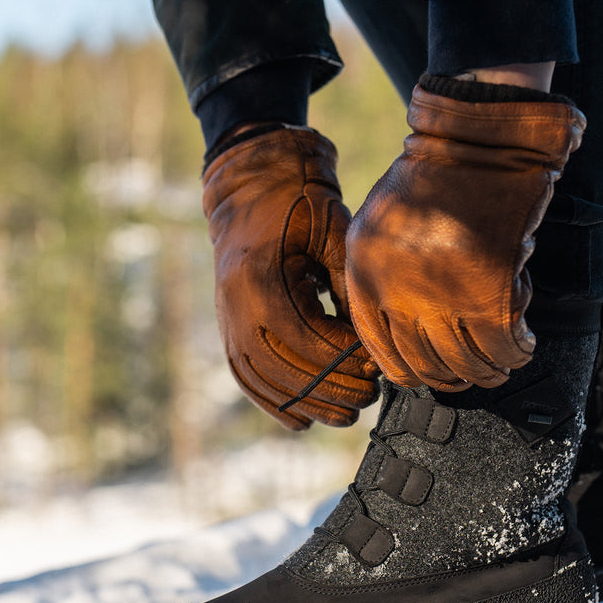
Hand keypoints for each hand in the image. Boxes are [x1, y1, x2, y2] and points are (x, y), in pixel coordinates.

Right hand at [202, 126, 378, 428]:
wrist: (253, 182)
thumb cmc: (301, 200)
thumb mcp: (333, 233)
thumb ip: (349, 286)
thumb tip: (371, 343)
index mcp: (260, 278)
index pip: (304, 339)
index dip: (343, 360)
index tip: (375, 365)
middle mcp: (235, 304)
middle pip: (283, 368)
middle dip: (331, 389)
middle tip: (370, 396)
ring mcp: (226, 317)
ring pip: (263, 380)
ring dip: (306, 404)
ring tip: (346, 414)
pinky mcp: (228, 324)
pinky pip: (245, 375)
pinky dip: (272, 402)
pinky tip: (301, 420)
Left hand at [345, 86, 584, 391]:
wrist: (476, 140)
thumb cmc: (431, 181)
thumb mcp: (380, 229)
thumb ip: (380, 280)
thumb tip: (401, 338)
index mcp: (364, 274)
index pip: (382, 353)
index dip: (411, 371)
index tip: (430, 373)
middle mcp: (397, 290)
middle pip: (426, 367)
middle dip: (452, 378)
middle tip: (472, 373)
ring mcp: (443, 294)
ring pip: (468, 365)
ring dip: (489, 371)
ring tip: (502, 364)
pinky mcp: (489, 289)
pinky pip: (505, 345)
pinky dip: (519, 351)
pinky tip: (524, 344)